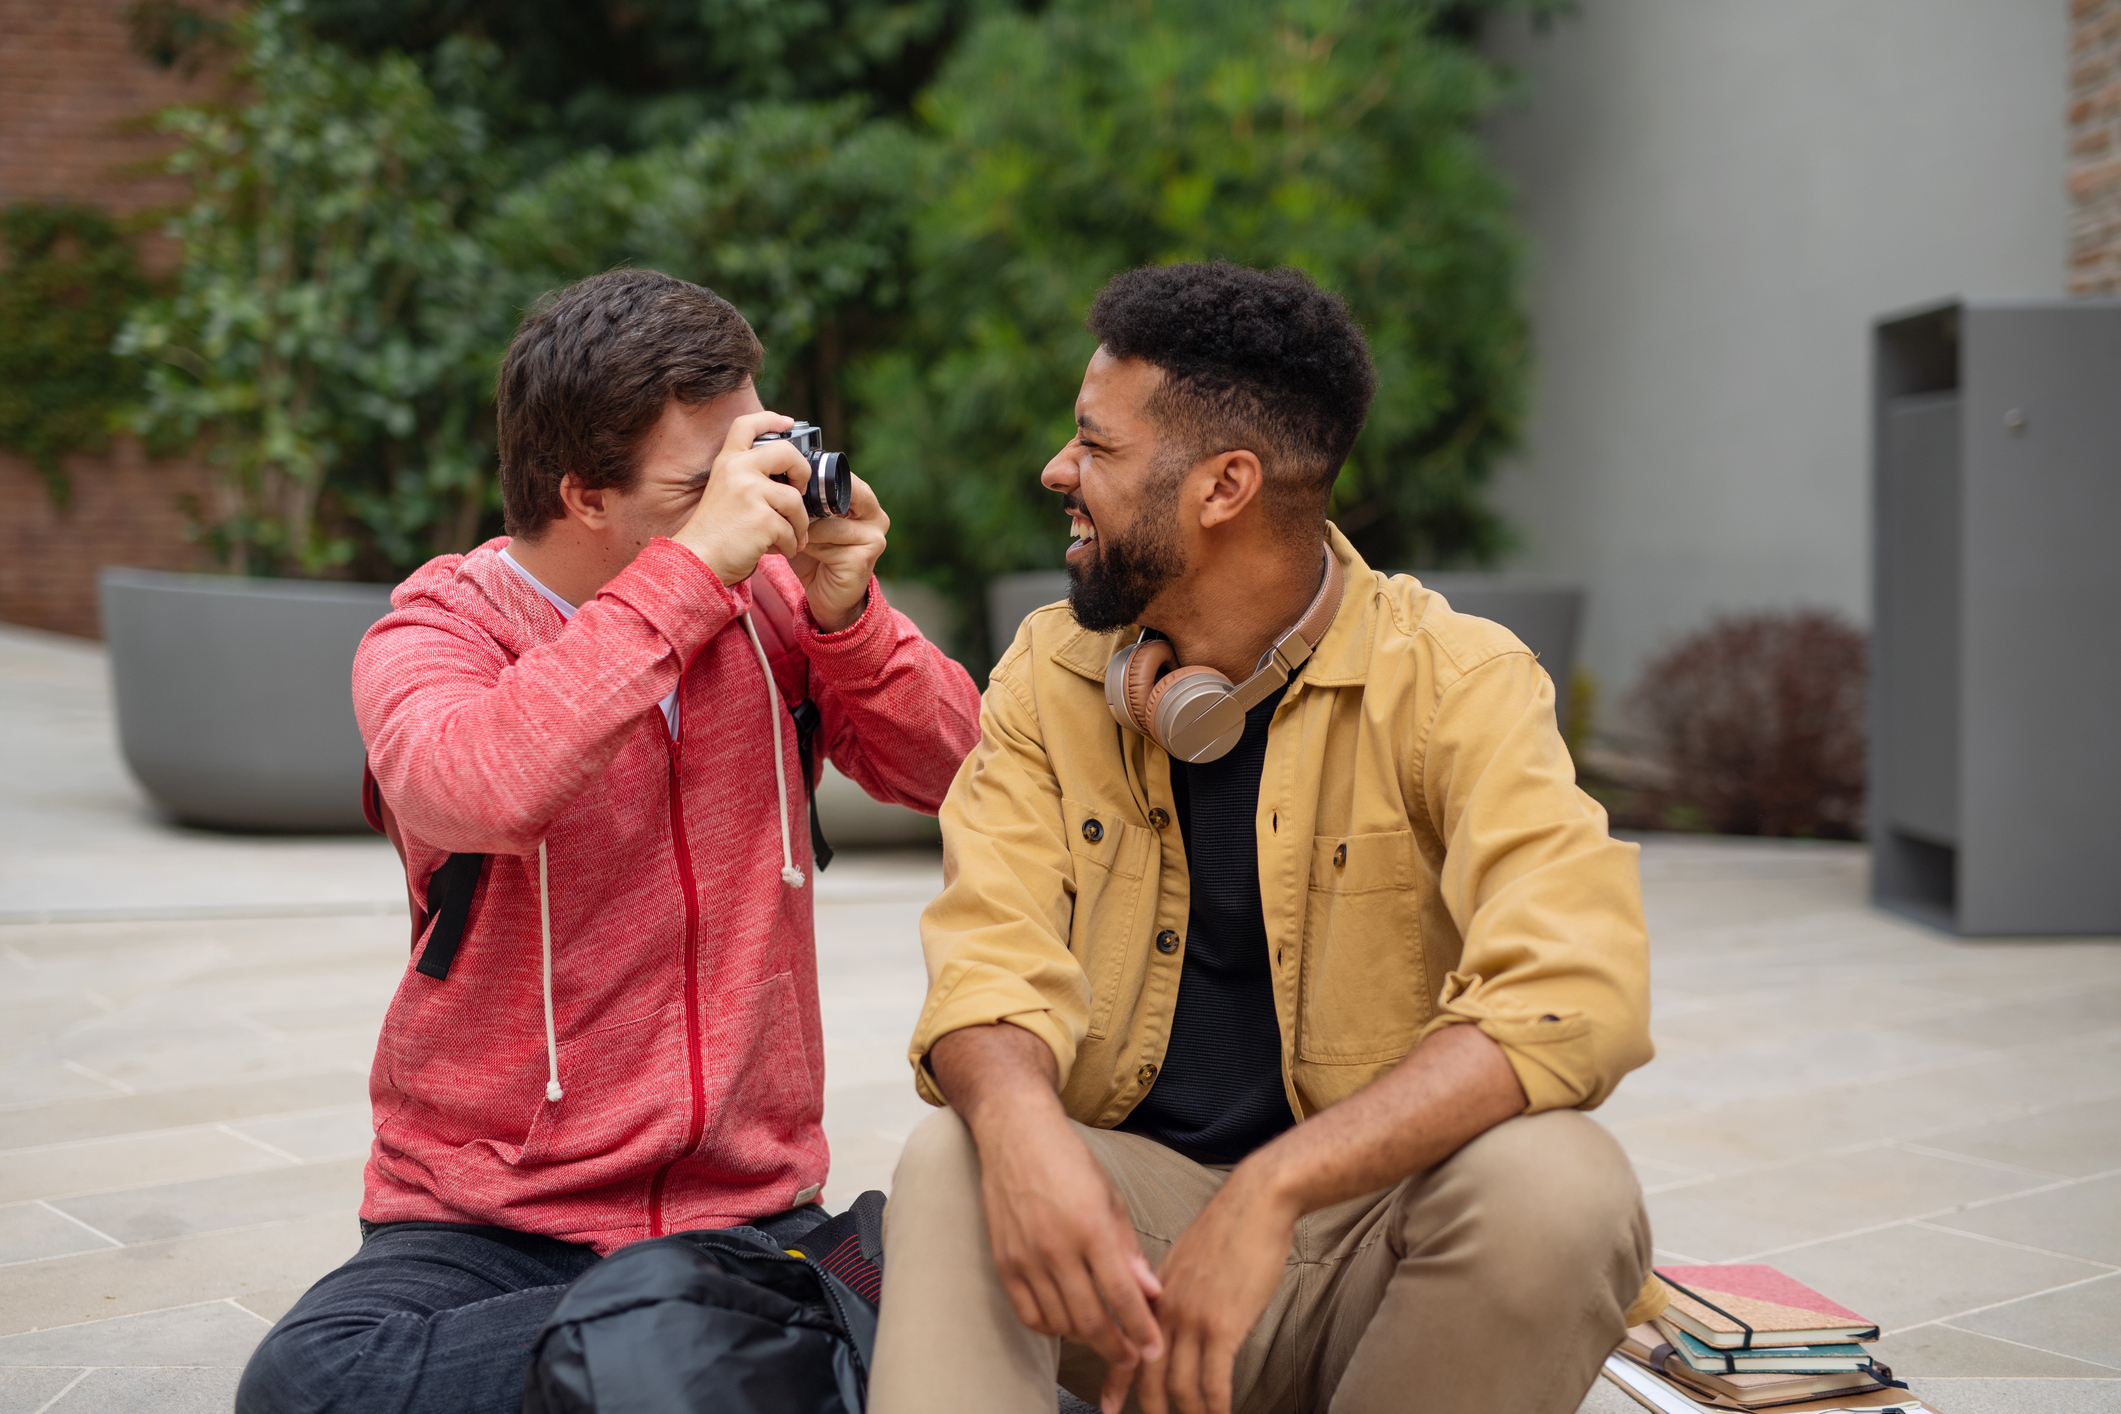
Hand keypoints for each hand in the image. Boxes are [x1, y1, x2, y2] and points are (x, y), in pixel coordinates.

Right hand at [672, 411, 811, 585]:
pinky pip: (792, 529)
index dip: (770, 419)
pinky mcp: (762, 518)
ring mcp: (750, 492)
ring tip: (790, 538)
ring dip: (799, 524)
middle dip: (802, 472)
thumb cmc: (714, 535)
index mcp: (727, 462)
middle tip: (800, 492)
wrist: (697, 562)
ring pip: (795, 500)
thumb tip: (788, 481)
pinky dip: (791, 544)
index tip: (788, 423)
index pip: (746, 425)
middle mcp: (737, 470)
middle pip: (787, 452)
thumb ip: (748, 480)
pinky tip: (780, 550)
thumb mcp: (724, 494)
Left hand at [787, 472, 887, 631]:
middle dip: (810, 506)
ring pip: (825, 524)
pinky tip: (803, 553)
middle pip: (837, 497)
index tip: (792, 490)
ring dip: (804, 531)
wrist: (827, 597)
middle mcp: (878, 518)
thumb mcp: (813, 522)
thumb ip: (808, 501)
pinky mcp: (861, 559)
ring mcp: (874, 539)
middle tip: (792, 513)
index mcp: (868, 503)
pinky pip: (823, 545)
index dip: (814, 483)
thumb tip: (786, 479)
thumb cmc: (818, 556)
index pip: (843, 479)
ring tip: (796, 538)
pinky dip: (807, 548)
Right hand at [933, 1025, 1164, 1413]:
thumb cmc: (1069, 1161)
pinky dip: (1050, 1328)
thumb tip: (1152, 1291)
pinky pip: (1028, 1314)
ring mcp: (1026, 1257)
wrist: (1016, 1134)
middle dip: (1117, 1348)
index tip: (1154, 1349)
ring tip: (1104, 1337)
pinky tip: (1066, 1324)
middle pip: (1091, 1319)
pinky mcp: (1003, 1261)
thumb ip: (1128, 1249)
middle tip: (1132, 1358)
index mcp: (1091, 1227)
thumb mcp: (1110, 1197)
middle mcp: (1057, 1247)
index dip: (1141, 1330)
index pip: (1121, 1296)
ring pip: (1060, 1322)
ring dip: (1086, 1338)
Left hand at [1136, 1169, 1297, 1413]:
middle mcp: (1166, 1310)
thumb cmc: (1231, 1226)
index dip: (1116, 1381)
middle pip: (1147, 1373)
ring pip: (1180, 1385)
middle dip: (1149, 1409)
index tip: (1108, 1407)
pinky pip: (1214, 1381)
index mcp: (1156, 1293)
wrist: (1256, 1202)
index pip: (1127, 1344)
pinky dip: (1216, 1407)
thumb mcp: (1187, 1256)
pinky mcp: (1222, 1325)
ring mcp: (1192, 1319)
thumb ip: (1175, 1288)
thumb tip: (1173, 1310)